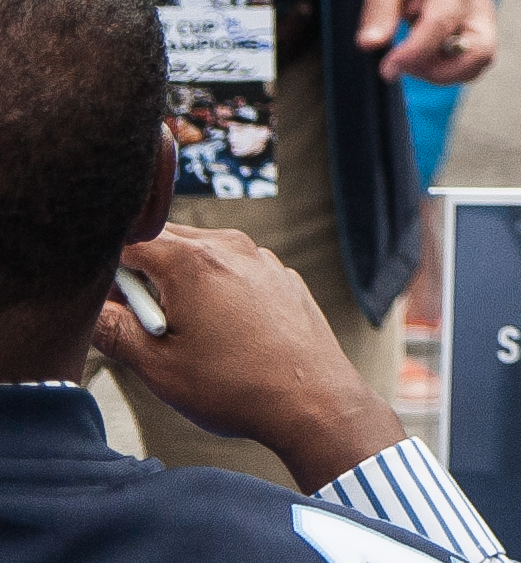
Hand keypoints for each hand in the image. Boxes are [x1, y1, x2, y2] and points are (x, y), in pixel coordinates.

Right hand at [92, 225, 405, 490]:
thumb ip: (112, 330)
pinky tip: (223, 335)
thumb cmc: (236, 386)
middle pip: (166, 242)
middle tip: (145, 325)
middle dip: (143, 277)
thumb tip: (88, 311)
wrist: (312, 401)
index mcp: (194, 261)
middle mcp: (231, 247)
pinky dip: (216, 291)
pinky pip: (234, 271)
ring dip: (180, 285)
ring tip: (186, 335)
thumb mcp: (157, 365)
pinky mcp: (281, 277)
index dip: (110, 271)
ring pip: (201, 256)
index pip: (130, 239)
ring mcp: (262, 260)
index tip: (111, 305)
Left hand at [358, 0, 496, 82]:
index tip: (387, 69)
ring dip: (442, 73)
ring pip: (477, 64)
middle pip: (478, 52)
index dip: (414, 53)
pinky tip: (425, 57)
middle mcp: (478, 5)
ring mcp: (484, 21)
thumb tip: (369, 44)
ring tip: (412, 59)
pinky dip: (448, 70)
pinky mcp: (482, 34)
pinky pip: (472, 65)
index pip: (440, 24)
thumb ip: (378, 11)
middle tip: (403, 65)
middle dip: (438, 70)